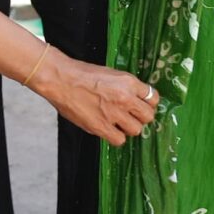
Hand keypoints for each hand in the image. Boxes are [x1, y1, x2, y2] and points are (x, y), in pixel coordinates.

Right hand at [31, 54, 160, 146]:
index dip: (148, 103)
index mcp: (129, 82)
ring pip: (136, 130)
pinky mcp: (101, 127)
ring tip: (118, 123)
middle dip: (140, 116)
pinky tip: (109, 130)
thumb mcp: (110, 73)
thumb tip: (135, 98)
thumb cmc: (81, 74)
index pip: (153, 98)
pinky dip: (116, 137)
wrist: (60, 79)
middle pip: (148, 116)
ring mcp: (114, 114)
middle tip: (131, 115)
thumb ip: (125, 86)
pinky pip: (119, 140)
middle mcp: (125, 98)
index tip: (141, 105)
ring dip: (128, 127)